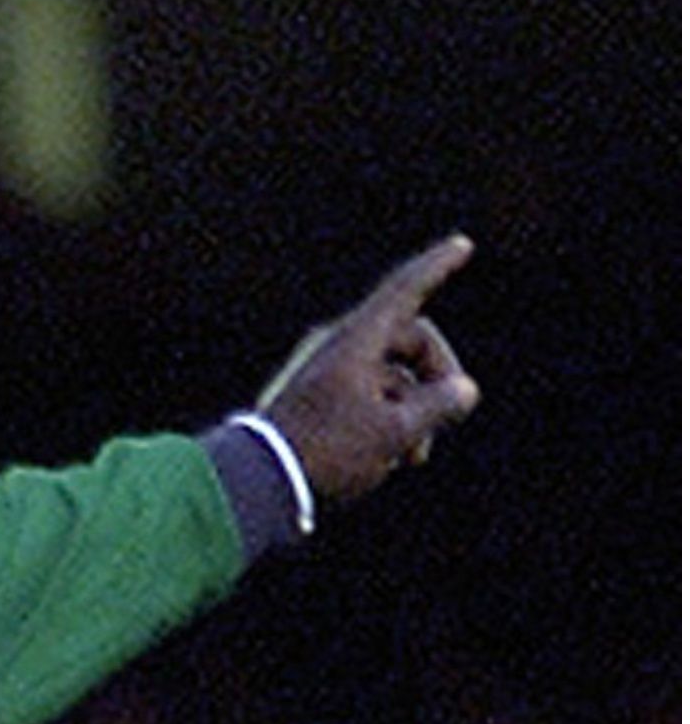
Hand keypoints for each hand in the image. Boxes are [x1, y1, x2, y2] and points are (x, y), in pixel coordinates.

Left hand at [257, 235, 481, 505]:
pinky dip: (392, 419)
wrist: (259, 480)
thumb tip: (464, 388)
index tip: (462, 244)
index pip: (404, 292)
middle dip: (440, 376)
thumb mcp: (394, 432)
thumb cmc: (325, 451)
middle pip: (412, 342)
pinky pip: (373, 396)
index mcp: (356, 342)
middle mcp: (342, 348)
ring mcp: (332, 373)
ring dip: (417, 410)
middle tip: (452, 412)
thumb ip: (437, 406)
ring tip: (414, 456)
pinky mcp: (325, 399)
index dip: (436, 267)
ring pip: (396, 376)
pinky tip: (395, 457)